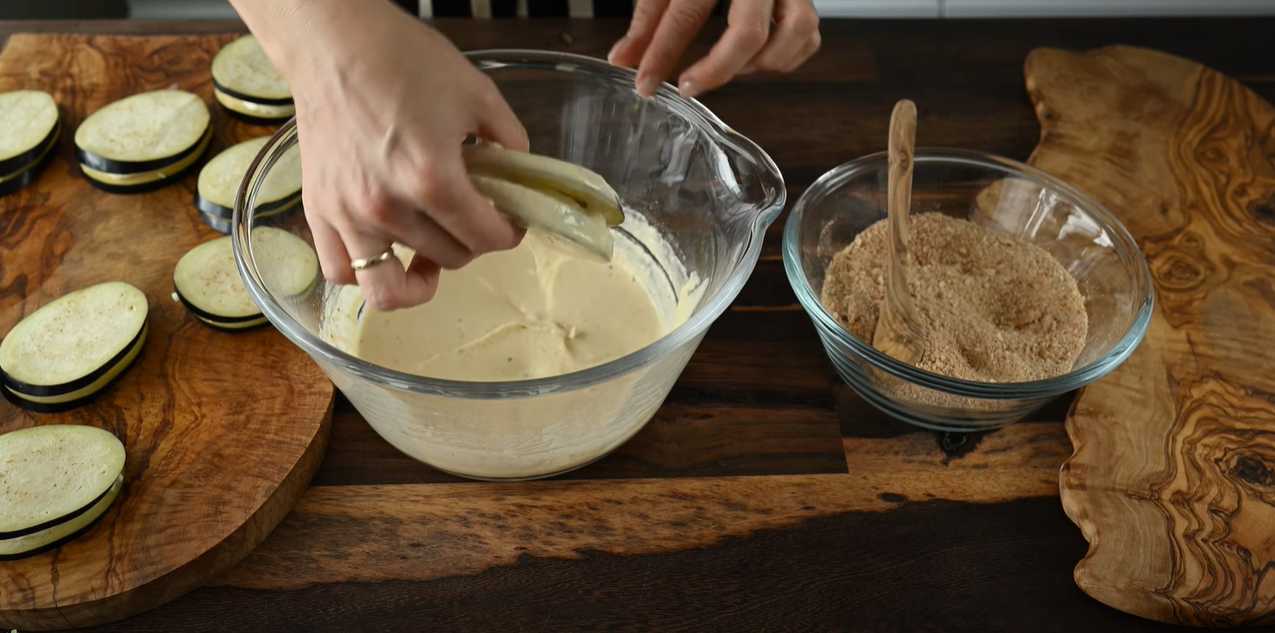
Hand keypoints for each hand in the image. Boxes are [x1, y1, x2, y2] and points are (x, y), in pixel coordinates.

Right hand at [236, 0, 527, 309]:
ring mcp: (347, 215)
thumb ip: (510, 140)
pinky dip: (366, 274)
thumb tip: (520, 172)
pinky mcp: (317, 211)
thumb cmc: (405, 61)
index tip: (509, 222)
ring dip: (422, 273)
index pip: (486, 238)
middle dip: (472, 242)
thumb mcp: (478, 94)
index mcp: (432, 179)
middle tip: (473, 217)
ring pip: (392, 285)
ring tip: (431, 254)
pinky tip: (386, 253)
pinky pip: (342, 272)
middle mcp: (388, 208)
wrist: (335, 44)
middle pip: (450, 258)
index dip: (509, 233)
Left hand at [607, 0, 820, 98]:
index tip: (645, 84)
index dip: (661, 55)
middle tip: (688, 85)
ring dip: (761, 63)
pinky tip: (754, 58)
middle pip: (749, 32)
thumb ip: (648, 16)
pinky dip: (786, 55)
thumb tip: (624, 59)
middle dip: (716, 70)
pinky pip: (809, 33)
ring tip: (729, 67)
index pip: (685, 15)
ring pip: (795, 32)